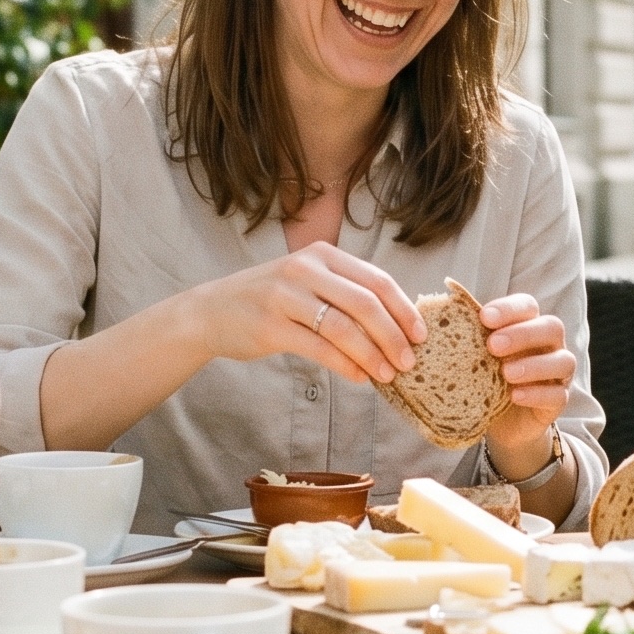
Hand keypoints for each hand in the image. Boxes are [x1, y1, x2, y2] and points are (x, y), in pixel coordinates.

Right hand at [185, 240, 423, 384]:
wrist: (212, 311)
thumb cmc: (272, 299)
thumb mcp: (308, 281)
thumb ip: (345, 293)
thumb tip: (398, 325)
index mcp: (323, 255)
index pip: (376, 279)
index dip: (403, 309)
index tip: (421, 335)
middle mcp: (306, 269)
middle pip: (365, 303)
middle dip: (393, 336)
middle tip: (409, 362)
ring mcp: (286, 296)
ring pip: (343, 328)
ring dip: (372, 355)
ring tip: (388, 375)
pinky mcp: (271, 326)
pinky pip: (319, 348)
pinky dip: (345, 365)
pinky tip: (359, 378)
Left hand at [479, 294, 574, 473]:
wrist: (499, 422)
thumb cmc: (485, 378)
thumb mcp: (473, 356)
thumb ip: (463, 336)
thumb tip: (428, 319)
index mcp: (528, 325)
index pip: (527, 306)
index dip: (509, 309)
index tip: (484, 317)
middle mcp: (549, 345)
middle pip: (552, 327)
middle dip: (523, 334)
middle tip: (493, 345)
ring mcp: (559, 373)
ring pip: (564, 361)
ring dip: (534, 365)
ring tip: (506, 373)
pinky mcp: (558, 400)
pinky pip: (558, 395)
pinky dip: (537, 394)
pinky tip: (515, 396)